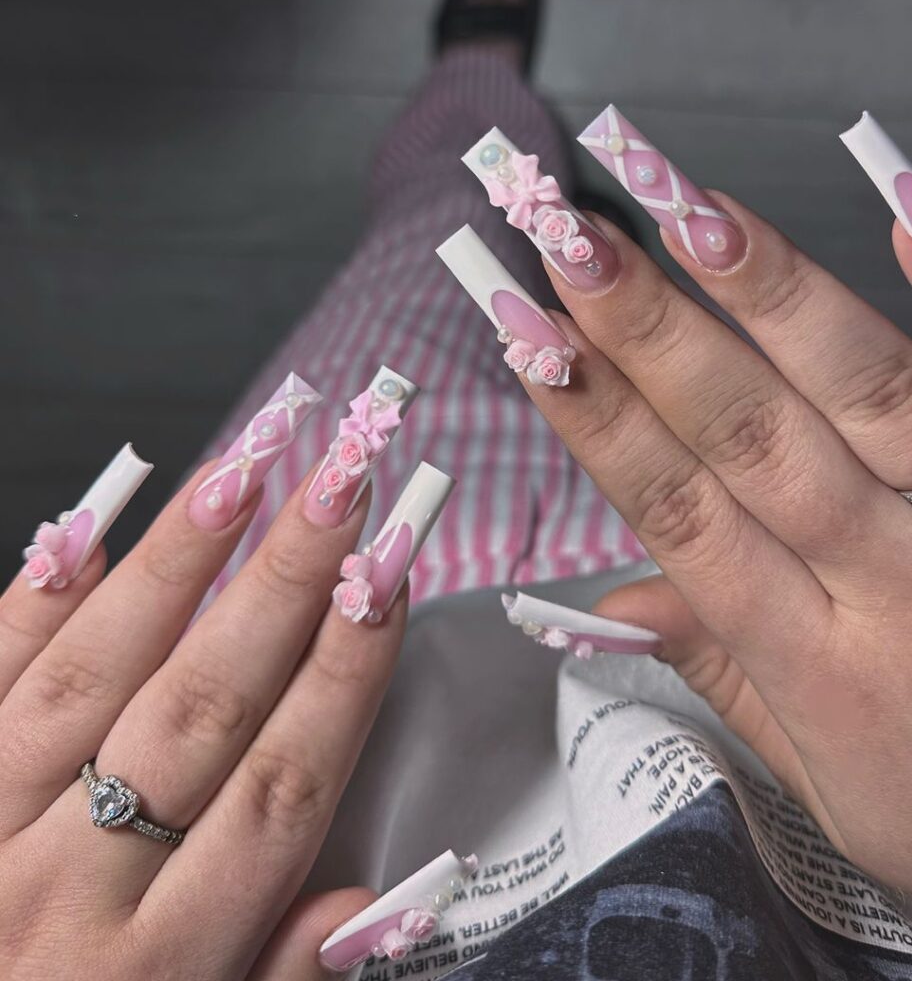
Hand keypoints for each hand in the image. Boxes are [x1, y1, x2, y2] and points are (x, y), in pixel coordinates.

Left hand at [0, 461, 403, 978]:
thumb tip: (360, 905)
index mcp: (159, 968)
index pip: (283, 787)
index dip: (347, 673)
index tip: (390, 577)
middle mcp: (70, 892)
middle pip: (206, 709)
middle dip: (287, 583)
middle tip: (343, 482)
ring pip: (97, 677)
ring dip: (179, 562)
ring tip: (244, 468)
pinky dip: (35, 605)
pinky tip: (89, 530)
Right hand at [518, 198, 911, 962]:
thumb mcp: (812, 778)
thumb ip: (714, 669)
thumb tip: (605, 604)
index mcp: (811, 664)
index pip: (679, 513)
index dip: (596, 420)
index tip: (529, 336)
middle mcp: (895, 589)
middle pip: (751, 439)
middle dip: (651, 332)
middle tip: (576, 243)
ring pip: (871, 397)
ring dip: (775, 300)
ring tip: (692, 215)